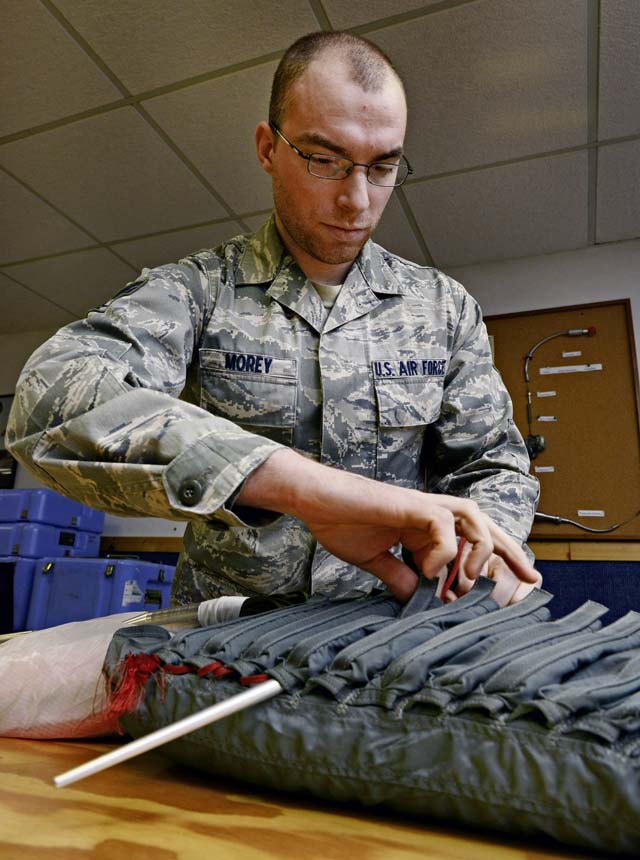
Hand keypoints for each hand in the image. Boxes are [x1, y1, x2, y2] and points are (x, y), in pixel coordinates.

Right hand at [237, 449, 539, 601]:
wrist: (315, 500)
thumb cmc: (340, 522)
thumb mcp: (374, 559)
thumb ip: (398, 576)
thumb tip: (415, 598)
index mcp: (426, 527)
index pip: (471, 543)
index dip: (493, 564)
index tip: (511, 591)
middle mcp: (430, 513)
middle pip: (484, 526)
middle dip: (510, 552)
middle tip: (531, 579)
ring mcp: (421, 506)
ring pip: (473, 518)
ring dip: (477, 550)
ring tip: (467, 581)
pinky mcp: (409, 504)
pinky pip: (441, 524)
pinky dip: (443, 550)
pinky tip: (428, 569)